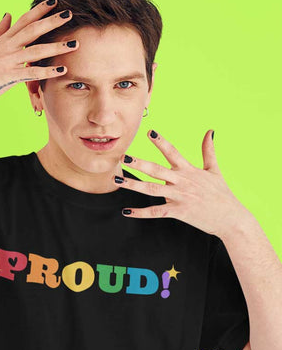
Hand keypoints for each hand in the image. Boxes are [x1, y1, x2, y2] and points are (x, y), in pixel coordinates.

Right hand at [0, 0, 78, 108]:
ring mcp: (8, 61)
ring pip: (35, 50)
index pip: (24, 20)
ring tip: (74, 44)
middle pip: (32, 30)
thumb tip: (8, 13)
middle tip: (70, 14)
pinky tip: (62, 70)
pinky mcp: (8, 76)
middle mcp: (7, 47)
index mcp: (4, 40)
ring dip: (56, 47)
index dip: (39, 10)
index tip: (55, 1)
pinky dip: (47, 71)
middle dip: (51, 22)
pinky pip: (31, 73)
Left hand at [114, 129, 250, 237]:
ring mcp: (180, 197)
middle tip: (123, 156)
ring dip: (133, 185)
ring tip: (117, 179)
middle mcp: (182, 181)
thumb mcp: (215, 170)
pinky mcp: (179, 212)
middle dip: (138, 163)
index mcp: (189, 170)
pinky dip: (141, 213)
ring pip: (151, 189)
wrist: (232, 218)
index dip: (161, 142)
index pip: (172, 152)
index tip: (149, 132)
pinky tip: (126, 211)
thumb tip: (211, 130)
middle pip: (156, 170)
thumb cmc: (222, 194)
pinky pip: (156, 211)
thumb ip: (209, 150)